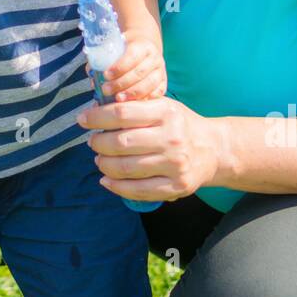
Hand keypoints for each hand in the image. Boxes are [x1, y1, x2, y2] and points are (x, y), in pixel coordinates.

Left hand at [77, 96, 225, 202]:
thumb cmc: (179, 125)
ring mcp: (175, 164)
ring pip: (126, 168)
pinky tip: (107, 180)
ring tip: (99, 160)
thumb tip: (96, 109)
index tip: (83, 120)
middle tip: (92, 142)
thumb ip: (135, 106)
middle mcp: (171, 138)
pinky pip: (138, 190)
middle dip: (98, 143)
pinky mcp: (176, 187)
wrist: (214, 149)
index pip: (121, 113)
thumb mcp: (163, 106)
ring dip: (104, 165)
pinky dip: (116, 187)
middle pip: (120, 143)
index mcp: (166, 112)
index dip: (96, 117)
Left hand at [98, 34, 166, 101]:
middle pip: (140, 72)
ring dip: (132, 94)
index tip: (106, 75)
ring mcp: (160, 72)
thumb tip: (92, 75)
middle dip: (122, 83)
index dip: (119, 66)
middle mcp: (154, 58)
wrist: (144, 50)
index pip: (132, 55)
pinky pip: (156, 94)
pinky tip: (132, 105)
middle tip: (106, 90)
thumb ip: (103, 59)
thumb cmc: (125, 51)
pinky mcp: (163, 84)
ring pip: (149, 84)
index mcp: (142, 46)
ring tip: (117, 100)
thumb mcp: (115, 48)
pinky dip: (144, 100)